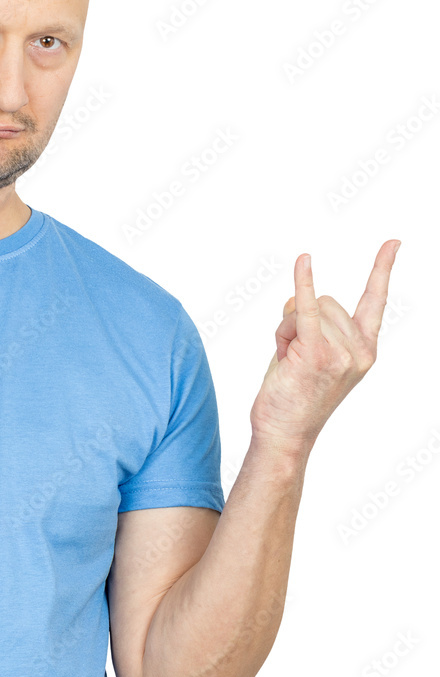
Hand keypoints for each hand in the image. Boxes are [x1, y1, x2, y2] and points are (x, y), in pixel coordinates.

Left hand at [248, 240, 400, 451]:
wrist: (284, 434)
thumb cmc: (292, 396)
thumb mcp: (308, 353)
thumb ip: (309, 323)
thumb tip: (297, 296)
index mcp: (364, 349)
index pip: (375, 301)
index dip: (382, 269)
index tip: (393, 243)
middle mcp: (359, 350)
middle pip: (326, 301)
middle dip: (300, 320)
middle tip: (293, 355)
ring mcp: (340, 353)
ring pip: (304, 309)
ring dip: (285, 329)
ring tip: (286, 360)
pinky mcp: (315, 354)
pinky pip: (306, 310)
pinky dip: (304, 283)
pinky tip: (304, 260)